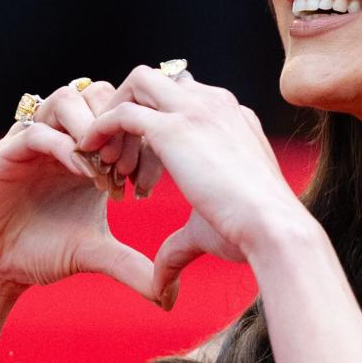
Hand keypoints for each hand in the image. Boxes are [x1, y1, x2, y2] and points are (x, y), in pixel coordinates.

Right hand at [0, 81, 157, 300]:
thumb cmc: (41, 252)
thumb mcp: (95, 253)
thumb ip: (132, 265)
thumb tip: (169, 298)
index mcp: (87, 149)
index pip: (121, 110)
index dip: (140, 135)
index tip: (149, 177)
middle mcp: (62, 136)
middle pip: (98, 91)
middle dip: (118, 123)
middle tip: (127, 167)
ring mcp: (33, 140)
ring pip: (68, 97)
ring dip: (92, 127)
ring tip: (105, 168)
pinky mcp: (5, 152)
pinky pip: (38, 131)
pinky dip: (65, 146)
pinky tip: (83, 174)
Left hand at [79, 65, 310, 305]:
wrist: (272, 226)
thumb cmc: (251, 231)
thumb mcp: (210, 223)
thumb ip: (179, 242)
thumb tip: (161, 283)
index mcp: (233, 117)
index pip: (185, 95)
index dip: (156, 120)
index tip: (137, 157)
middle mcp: (216, 103)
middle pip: (161, 79)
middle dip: (131, 104)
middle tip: (114, 147)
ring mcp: (196, 109)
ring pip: (138, 83)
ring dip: (114, 112)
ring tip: (99, 151)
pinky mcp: (173, 127)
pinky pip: (122, 112)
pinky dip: (100, 128)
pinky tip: (89, 152)